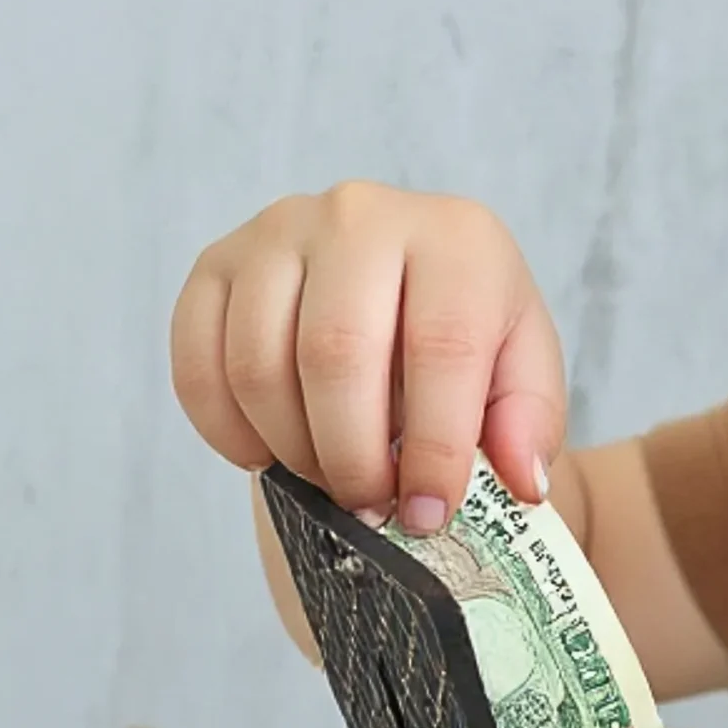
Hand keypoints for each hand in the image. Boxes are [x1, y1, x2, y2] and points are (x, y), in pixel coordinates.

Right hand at [170, 182, 564, 530]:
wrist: (398, 294)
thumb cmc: (464, 340)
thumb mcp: (521, 375)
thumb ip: (528, 424)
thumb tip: (520, 480)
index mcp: (455, 238)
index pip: (442, 347)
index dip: (433, 449)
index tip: (427, 513)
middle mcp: (361, 214)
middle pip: (336, 354)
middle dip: (352, 458)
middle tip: (370, 506)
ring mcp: (277, 230)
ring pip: (259, 364)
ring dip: (292, 449)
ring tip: (328, 477)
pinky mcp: (216, 263)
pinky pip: (198, 362)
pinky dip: (227, 431)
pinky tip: (268, 455)